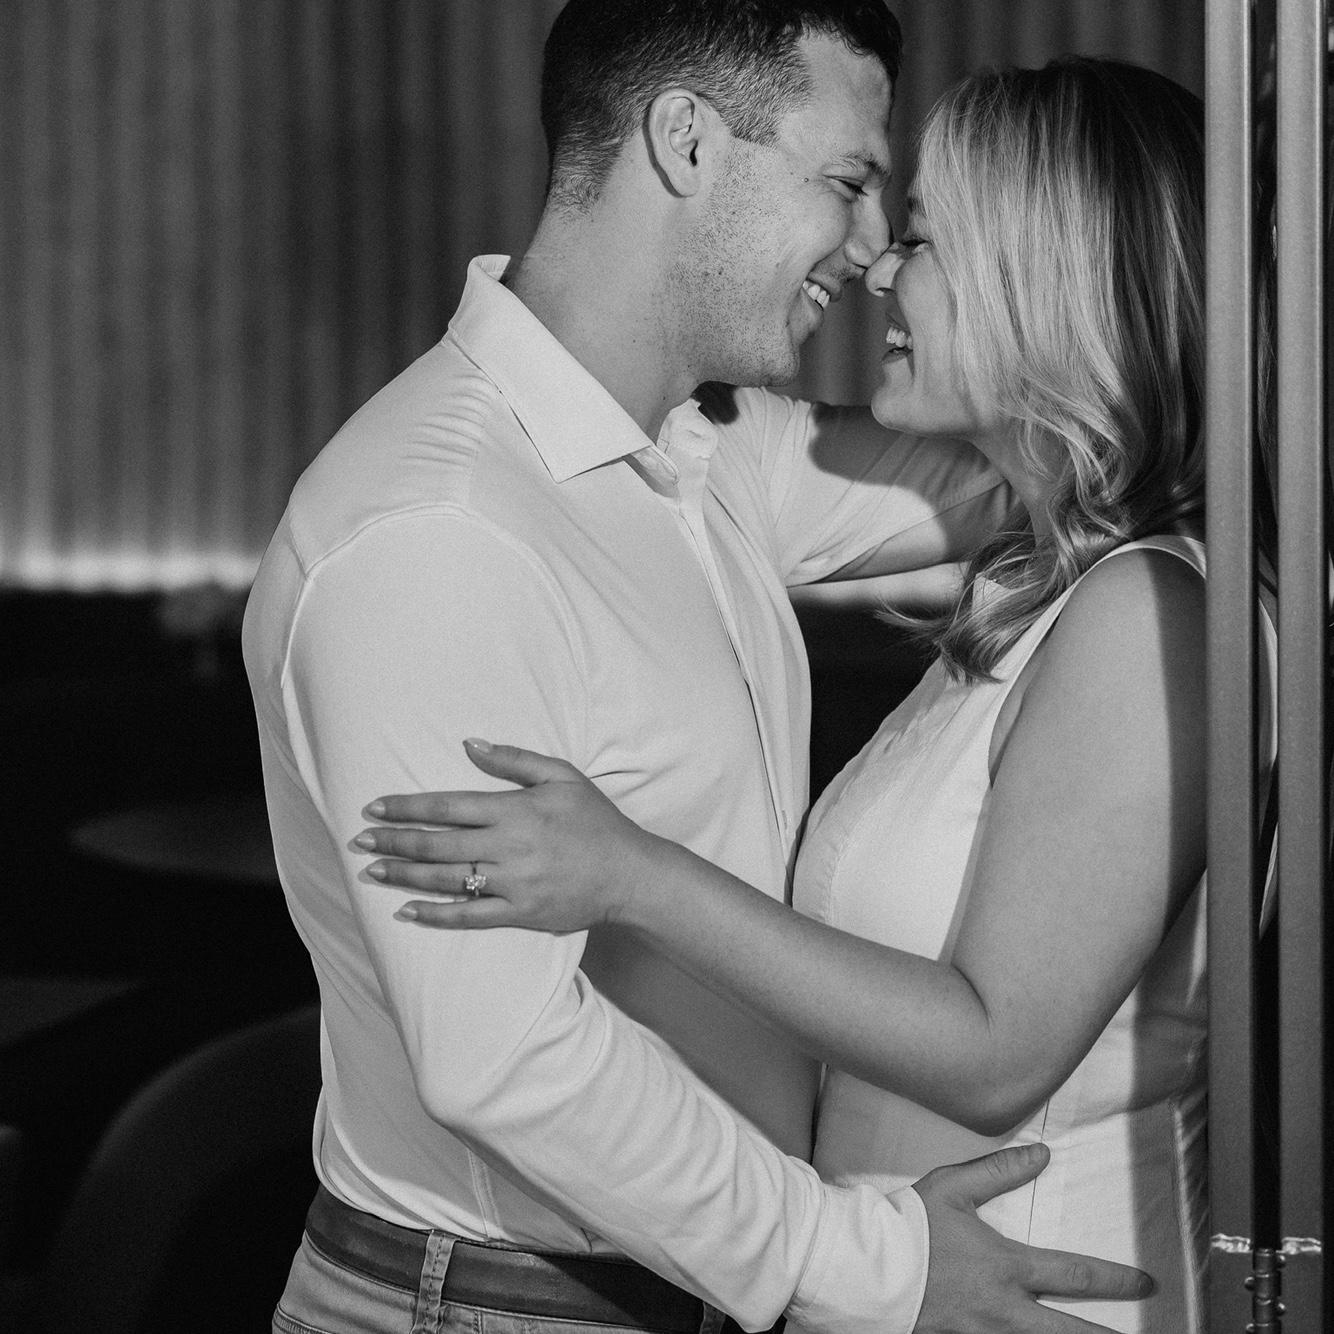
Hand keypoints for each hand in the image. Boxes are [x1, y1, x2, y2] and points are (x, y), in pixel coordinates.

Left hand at [355, 739, 661, 931]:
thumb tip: (470, 745)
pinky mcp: (519, 913)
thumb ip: (515, 760)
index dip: (407, 807)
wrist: (630, 875)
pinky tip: (406, 911)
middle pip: (437, 843)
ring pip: (445, 880)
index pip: (448, 805)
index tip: (375, 808)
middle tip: (359, 840)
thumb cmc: (596, 821)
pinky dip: (435, 914)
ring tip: (371, 870)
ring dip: (403, 875)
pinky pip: (469, 916)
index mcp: (516, 810)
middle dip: (393, 842)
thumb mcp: (563, 777)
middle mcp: (509, 847)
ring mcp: (513, 884)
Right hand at [911, 1144, 1153, 1332]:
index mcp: (1006, 1267)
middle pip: (1069, 1333)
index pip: (1075, 1276)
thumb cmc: (910, 1225)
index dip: (1116, 1280)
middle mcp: (1004, 1310)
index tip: (1145, 1283)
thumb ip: (999, 1170)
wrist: (866, 1267)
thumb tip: (1042, 1154)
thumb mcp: (953, 1186)